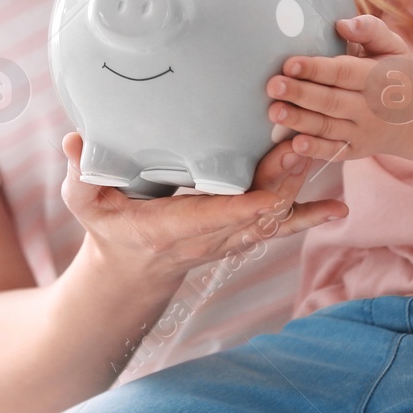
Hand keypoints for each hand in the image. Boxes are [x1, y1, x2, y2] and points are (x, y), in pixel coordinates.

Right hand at [59, 132, 344, 284]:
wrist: (130, 271)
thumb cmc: (107, 229)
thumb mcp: (84, 202)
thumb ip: (80, 173)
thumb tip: (73, 141)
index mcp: (172, 227)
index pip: (215, 216)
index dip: (244, 204)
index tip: (267, 185)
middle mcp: (210, 236)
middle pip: (257, 208)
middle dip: (286, 178)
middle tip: (309, 141)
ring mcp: (229, 237)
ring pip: (275, 213)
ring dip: (303, 184)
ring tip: (330, 151)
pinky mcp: (240, 233)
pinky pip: (280, 225)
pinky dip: (309, 215)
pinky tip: (338, 208)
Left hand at [266, 15, 412, 163]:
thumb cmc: (395, 74)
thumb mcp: (392, 47)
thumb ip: (370, 30)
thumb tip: (342, 24)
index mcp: (378, 78)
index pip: (344, 73)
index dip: (317, 69)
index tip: (290, 63)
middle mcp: (370, 108)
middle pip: (331, 101)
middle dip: (301, 94)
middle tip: (273, 86)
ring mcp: (362, 131)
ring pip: (328, 127)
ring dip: (300, 121)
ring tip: (274, 111)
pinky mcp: (355, 150)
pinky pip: (334, 152)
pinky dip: (314, 150)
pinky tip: (294, 145)